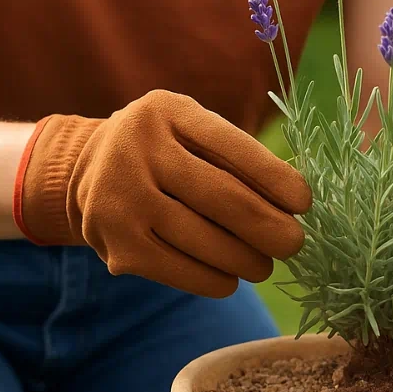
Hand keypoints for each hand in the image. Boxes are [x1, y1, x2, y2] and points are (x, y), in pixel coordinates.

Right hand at [14, 89, 311, 297]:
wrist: (87, 171)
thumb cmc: (166, 151)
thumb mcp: (192, 131)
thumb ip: (235, 157)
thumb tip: (294, 207)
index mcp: (168, 112)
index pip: (234, 146)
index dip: (276, 178)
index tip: (305, 203)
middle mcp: (138, 148)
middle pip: (224, 199)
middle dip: (269, 228)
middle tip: (294, 244)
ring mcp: (121, 197)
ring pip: (205, 241)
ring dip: (246, 260)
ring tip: (264, 265)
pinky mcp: (116, 243)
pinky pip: (180, 270)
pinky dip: (214, 279)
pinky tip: (230, 279)